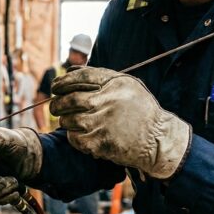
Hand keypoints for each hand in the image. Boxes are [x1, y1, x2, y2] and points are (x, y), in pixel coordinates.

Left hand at [50, 67, 190, 179]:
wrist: (157, 140)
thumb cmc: (139, 110)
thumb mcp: (127, 86)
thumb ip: (100, 76)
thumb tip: (70, 70)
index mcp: (116, 84)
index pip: (80, 77)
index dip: (63, 81)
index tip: (56, 86)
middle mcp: (110, 101)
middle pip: (70, 100)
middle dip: (58, 103)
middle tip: (55, 106)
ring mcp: (104, 124)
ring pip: (69, 120)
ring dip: (64, 120)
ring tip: (68, 120)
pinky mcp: (101, 143)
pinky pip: (75, 138)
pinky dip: (72, 136)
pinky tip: (79, 133)